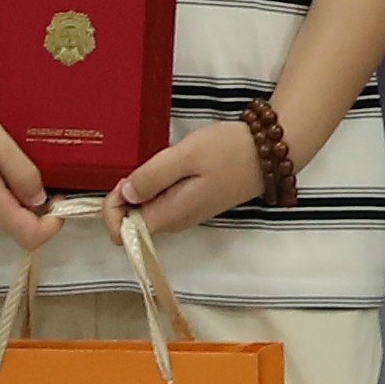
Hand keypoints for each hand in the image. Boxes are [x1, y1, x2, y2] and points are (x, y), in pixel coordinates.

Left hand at [107, 113, 273, 236]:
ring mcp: (186, 213)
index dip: (113, 207)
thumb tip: (125, 194)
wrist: (271, 150)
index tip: (125, 179)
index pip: (122, 233)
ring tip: (166, 160)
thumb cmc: (229, 151)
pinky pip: (163, 198)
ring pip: (148, 208)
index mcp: (170, 216)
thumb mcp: (186, 155)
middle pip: (133, 220)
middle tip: (149, 163)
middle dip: (129, 193)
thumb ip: (152, 176)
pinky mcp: (194, 202)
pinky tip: (175, 162)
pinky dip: (159, 182)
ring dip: (146, 185)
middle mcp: (176, 222)